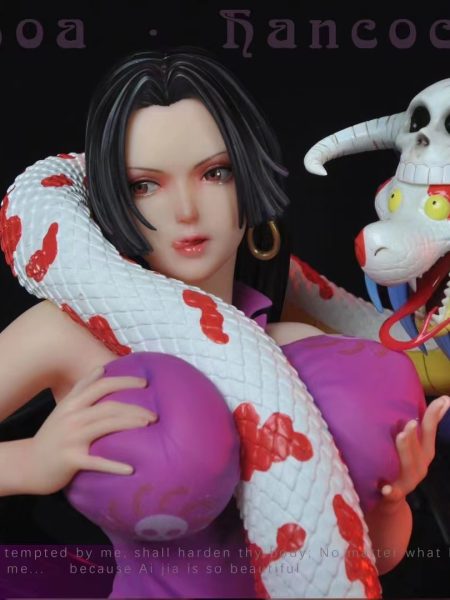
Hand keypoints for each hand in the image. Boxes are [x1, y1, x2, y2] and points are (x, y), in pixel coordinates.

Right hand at [26, 366, 156, 493]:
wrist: (28, 463)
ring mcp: (71, 438)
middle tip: (154, 416)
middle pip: (108, 406)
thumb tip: (101, 368)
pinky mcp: (70, 459)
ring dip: (129, 425)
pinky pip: (96, 461)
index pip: (102, 385)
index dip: (124, 382)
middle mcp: (72, 417)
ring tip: (148, 427)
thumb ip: (82, 388)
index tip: (145, 383)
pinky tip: (131, 469)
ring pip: (105, 426)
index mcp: (73, 403)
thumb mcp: (64, 407)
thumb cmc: (52, 435)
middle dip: (134, 408)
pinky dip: (114, 465)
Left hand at [380, 395, 449, 505]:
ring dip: (406, 450)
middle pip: (421, 449)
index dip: (436, 415)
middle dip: (418, 433)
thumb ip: (408, 431)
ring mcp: (407, 482)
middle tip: (412, 420)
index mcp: (423, 454)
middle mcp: (419, 467)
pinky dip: (390, 491)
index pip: (430, 431)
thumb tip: (406, 404)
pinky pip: (393, 494)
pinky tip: (386, 488)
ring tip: (400, 436)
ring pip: (409, 467)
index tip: (444, 399)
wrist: (388, 504)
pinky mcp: (393, 496)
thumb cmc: (396, 467)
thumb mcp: (407, 450)